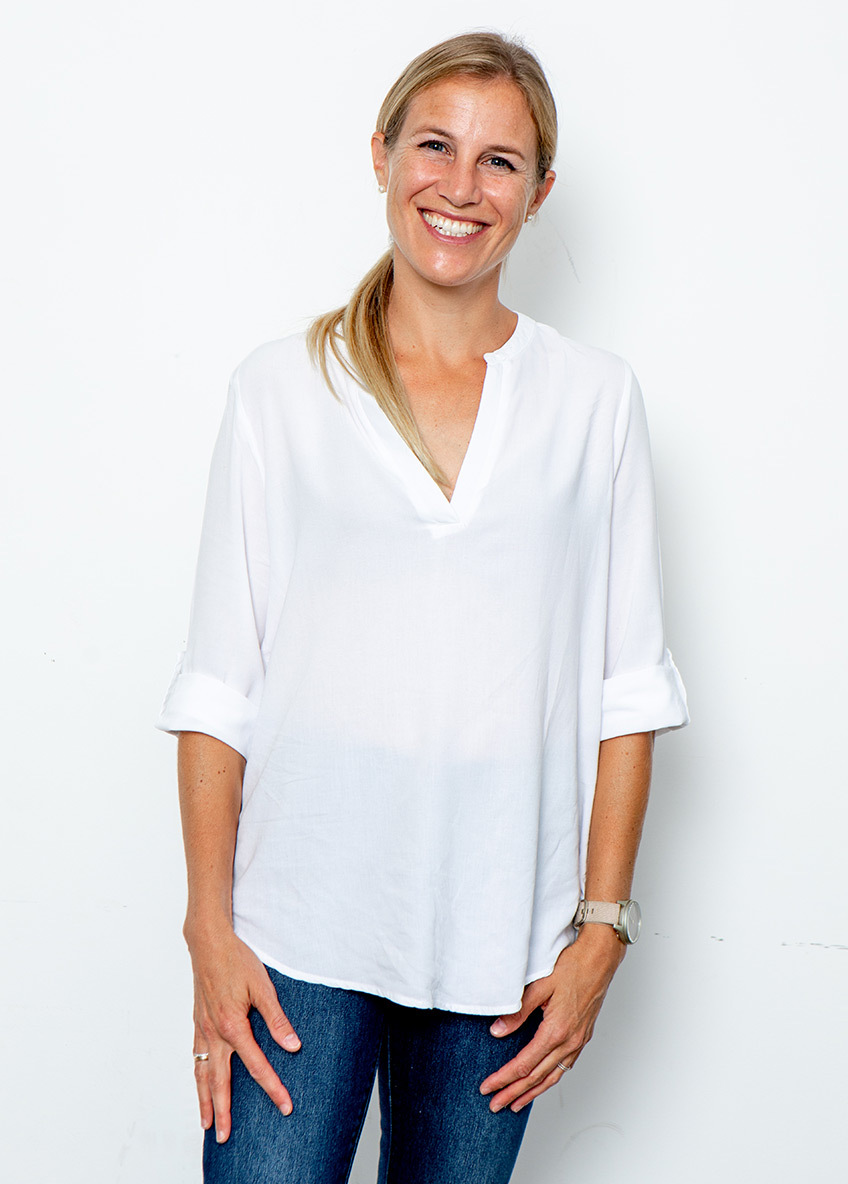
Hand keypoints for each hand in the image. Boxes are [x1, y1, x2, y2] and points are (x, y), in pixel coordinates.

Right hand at [188, 921, 301, 1142]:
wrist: (208, 942)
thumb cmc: (237, 960)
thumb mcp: (263, 987)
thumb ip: (277, 1020)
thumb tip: (293, 1047)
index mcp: (233, 1026)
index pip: (256, 1066)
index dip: (273, 1088)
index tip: (285, 1106)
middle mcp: (214, 1033)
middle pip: (220, 1082)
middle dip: (225, 1111)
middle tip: (226, 1138)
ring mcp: (202, 1029)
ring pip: (202, 1074)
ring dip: (204, 1101)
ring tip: (207, 1124)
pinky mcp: (197, 1022)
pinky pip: (195, 1057)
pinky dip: (197, 1077)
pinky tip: (200, 1084)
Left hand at [479, 926, 624, 1111]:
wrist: (600, 959)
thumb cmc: (572, 967)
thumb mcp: (540, 986)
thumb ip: (517, 1011)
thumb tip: (497, 1031)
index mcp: (556, 1031)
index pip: (524, 1065)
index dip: (503, 1078)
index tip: (488, 1087)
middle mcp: (569, 1042)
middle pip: (536, 1077)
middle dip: (513, 1093)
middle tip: (495, 1104)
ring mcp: (578, 1041)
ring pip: (552, 1076)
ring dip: (532, 1092)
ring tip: (515, 1103)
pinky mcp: (582, 1037)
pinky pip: (564, 1066)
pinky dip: (549, 1079)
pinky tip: (541, 1082)